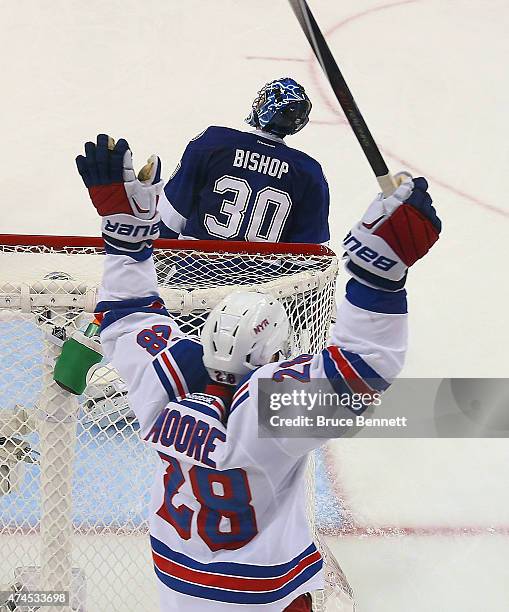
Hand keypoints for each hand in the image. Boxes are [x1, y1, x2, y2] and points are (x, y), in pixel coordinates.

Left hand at [76, 134, 162, 218]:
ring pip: (93, 165)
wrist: (127, 227)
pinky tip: (82, 156)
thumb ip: (151, 173)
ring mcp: (102, 188)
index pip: (121, 160)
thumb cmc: (141, 209)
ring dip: (90, 153)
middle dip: (103, 145)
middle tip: (105, 137)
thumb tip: (154, 157)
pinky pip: (86, 176)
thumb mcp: (150, 192)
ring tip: (91, 144)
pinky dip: (83, 165)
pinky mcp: (94, 192)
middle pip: (104, 159)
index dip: (121, 148)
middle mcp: (112, 184)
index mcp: (127, 183)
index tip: (123, 142)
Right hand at [343, 174, 440, 290]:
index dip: (410, 183)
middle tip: (410, 196)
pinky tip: (420, 222)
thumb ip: (386, 198)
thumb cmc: (370, 236)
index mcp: (397, 206)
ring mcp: (423, 226)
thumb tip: (399, 185)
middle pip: (422, 195)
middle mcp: (412, 214)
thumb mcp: (371, 213)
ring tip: (413, 213)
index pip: (411, 186)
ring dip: (423, 207)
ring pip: (430, 208)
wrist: (377, 263)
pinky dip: (429, 219)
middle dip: (417, 193)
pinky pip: (435, 222)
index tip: (406, 182)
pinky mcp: (429, 237)